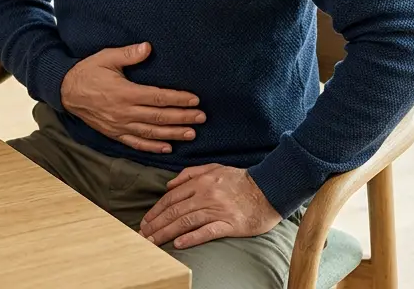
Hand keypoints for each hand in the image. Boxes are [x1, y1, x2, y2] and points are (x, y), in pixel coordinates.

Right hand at [59, 42, 203, 153]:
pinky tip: (167, 148)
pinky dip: (152, 147)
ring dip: (173, 134)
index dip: (178, 99)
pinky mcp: (114, 133)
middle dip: (182, 117)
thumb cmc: (88, 71)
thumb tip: (148, 47)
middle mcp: (124, 112)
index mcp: (125, 93)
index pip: (158, 98)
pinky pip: (136, 143)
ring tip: (191, 134)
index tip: (195, 100)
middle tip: (201, 117)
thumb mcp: (106, 57)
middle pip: (159, 117)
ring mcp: (119, 125)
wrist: (66, 91)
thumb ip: (128, 54)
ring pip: (151, 132)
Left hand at [139, 165, 280, 248]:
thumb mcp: (214, 168)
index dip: (156, 211)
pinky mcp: (230, 224)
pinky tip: (178, 244)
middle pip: (174, 211)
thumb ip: (190, 174)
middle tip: (142, 235)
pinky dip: (191, 238)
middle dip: (156, 224)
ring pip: (185, 222)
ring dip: (166, 232)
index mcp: (200, 182)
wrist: (270, 188)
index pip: (171, 198)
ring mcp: (218, 210)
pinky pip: (207, 232)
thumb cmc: (241, 180)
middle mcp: (205, 195)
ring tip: (153, 241)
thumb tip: (169, 185)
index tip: (146, 221)